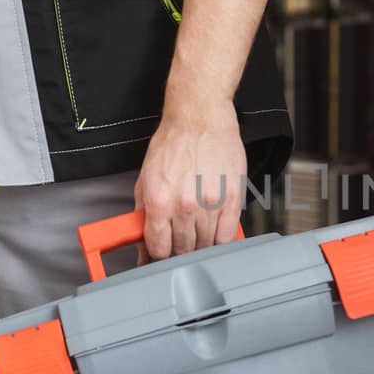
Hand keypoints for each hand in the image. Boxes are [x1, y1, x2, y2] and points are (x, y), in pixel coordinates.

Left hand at [133, 96, 245, 259]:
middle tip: (180, 242)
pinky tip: (215, 233)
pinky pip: (228, 235)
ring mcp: (210, 203)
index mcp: (158, 200)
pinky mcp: (231, 198)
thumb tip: (142, 246)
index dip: (159, 255)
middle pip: (183, 248)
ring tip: (197, 233)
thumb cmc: (173, 144)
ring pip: (206, 244)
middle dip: (179, 249)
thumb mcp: (145, 179)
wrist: (199, 118)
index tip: (162, 253)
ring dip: (201, 244)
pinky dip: (221, 240)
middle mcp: (184, 205)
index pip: (158, 248)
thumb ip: (142, 216)